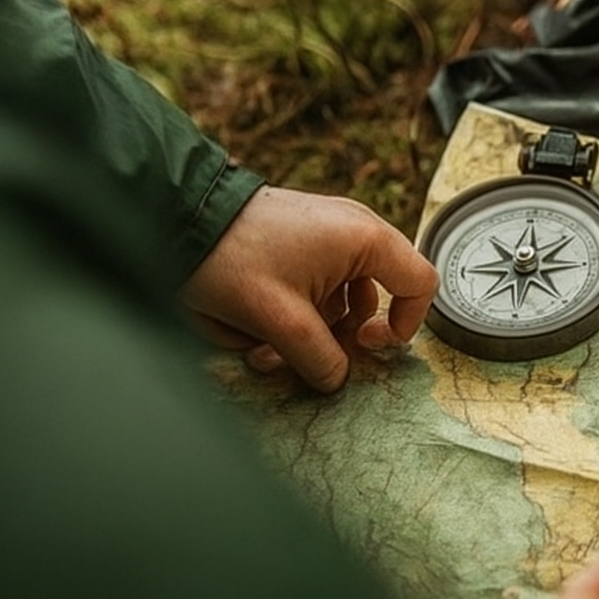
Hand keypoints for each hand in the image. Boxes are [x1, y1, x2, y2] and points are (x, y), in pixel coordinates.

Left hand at [180, 185, 438, 391]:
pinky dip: (295, 312)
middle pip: (375, 298)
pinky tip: (255, 332)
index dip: (406, 325)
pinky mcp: (299, 241)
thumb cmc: (233, 258)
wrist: (177, 218)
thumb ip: (319, 358)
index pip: (420, 284)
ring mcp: (325, 234)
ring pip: (340, 298)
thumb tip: (336, 380)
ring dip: (312, 331)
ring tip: (267, 349)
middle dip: (342, 335)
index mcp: (365, 239)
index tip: (369, 348)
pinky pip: (314, 286)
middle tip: (313, 355)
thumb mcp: (281, 321)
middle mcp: (353, 231)